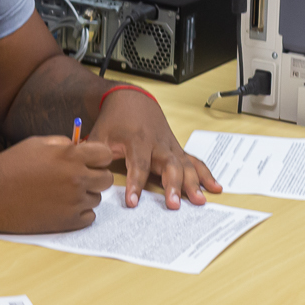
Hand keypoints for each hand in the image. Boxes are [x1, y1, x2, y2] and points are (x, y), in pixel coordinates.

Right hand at [0, 136, 114, 231]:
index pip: (106, 155)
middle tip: (78, 178)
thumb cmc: (10, 166)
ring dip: (85, 195)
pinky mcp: (67, 222)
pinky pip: (89, 217)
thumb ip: (63, 144)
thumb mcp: (37, 143)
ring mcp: (73, 202)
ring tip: (62, 193)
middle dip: (95, 177)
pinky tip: (62, 207)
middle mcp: (76, 178)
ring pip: (97, 199)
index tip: (88, 161)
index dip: (97, 157)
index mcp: (70, 156)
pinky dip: (79, 213)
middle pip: (106, 179)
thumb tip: (80, 148)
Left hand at [90, 90, 221, 208]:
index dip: (136, 184)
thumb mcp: (100, 135)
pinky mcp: (177, 150)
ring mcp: (170, 147)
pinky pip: (194, 162)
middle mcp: (158, 143)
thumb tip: (89, 176)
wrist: (131, 99)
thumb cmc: (115, 120)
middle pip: (169, 165)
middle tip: (173, 205)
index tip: (133, 202)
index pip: (138, 164)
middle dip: (173, 185)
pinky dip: (205, 174)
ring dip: (193, 183)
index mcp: (138, 140)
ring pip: (185, 164)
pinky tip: (215, 187)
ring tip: (199, 201)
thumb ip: (95, 155)